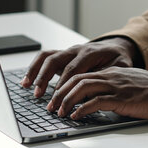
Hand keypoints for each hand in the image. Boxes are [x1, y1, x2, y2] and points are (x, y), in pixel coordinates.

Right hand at [20, 37, 140, 96]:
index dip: (64, 85)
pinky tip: (27, 81)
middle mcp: (76, 50)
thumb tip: (95, 94)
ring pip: (47, 57)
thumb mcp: (120, 67)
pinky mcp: (63, 55)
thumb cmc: (119, 59)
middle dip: (45, 80)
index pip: (72, 70)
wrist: (117, 47)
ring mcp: (68, 51)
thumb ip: (107, 78)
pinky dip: (34, 68)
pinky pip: (45, 57)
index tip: (58, 100)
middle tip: (40, 97)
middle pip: (56, 62)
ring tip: (27, 86)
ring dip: (36, 72)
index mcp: (90, 53)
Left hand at [47, 67, 147, 119]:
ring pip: (83, 88)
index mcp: (111, 72)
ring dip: (67, 100)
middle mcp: (111, 76)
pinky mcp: (122, 99)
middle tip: (51, 106)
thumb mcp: (129, 85)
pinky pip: (97, 101)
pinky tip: (75, 116)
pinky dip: (82, 109)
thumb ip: (114, 87)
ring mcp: (116, 86)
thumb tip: (98, 100)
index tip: (55, 97)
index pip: (81, 74)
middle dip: (60, 93)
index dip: (64, 85)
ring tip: (59, 112)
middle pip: (77, 79)